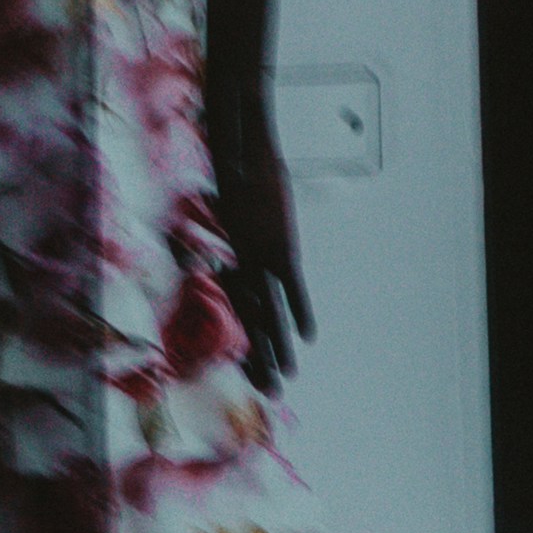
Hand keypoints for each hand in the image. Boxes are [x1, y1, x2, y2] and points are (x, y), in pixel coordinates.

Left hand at [208, 100, 311, 381]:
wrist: (237, 141)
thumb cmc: (230, 162)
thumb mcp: (228, 198)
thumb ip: (232, 222)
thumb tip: (231, 233)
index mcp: (226, 254)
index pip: (234, 308)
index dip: (242, 340)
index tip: (247, 368)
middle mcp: (239, 262)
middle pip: (250, 320)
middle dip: (260, 358)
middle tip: (265, 392)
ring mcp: (259, 256)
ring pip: (268, 313)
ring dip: (277, 347)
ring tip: (283, 379)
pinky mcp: (279, 245)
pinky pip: (291, 287)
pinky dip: (299, 311)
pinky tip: (306, 339)